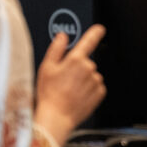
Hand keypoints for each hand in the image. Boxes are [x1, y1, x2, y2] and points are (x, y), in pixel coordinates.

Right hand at [34, 24, 106, 146]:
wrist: (56, 117)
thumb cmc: (49, 94)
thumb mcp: (47, 67)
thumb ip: (57, 48)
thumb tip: (62, 36)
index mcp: (76, 59)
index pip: (89, 41)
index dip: (95, 32)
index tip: (100, 29)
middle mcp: (88, 68)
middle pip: (86, 63)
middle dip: (78, 69)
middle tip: (65, 80)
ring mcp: (95, 81)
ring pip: (91, 76)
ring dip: (83, 81)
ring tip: (70, 91)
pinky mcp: (99, 93)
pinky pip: (96, 87)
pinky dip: (89, 91)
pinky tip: (77, 96)